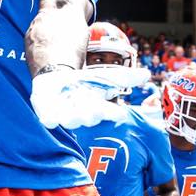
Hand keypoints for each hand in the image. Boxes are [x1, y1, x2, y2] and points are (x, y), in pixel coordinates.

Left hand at [30, 66, 150, 129]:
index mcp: (98, 109)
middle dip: (92, 114)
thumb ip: (125, 78)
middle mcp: (83, 116)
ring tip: (74, 111)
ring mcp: (65, 117)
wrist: (57, 79)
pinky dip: (50, 119)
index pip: (108, 113)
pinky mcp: (47, 115)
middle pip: (89, 118)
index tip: (120, 113)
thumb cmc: (85, 83)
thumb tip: (147, 74)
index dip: (113, 113)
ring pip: (70, 121)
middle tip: (95, 110)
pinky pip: (49, 120)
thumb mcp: (105, 78)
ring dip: (73, 117)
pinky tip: (50, 119)